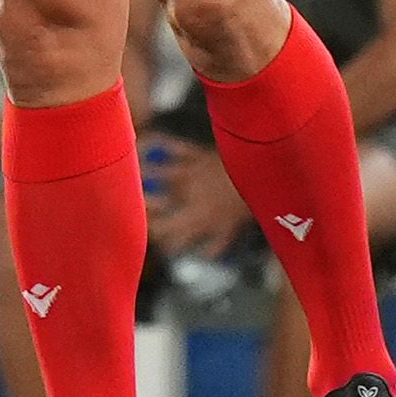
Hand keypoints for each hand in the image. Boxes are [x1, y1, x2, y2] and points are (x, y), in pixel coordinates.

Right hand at [144, 137, 244, 259]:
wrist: (262, 172)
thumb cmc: (249, 203)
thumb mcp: (234, 229)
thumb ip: (217, 243)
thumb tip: (205, 255)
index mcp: (197, 217)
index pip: (166, 227)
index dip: (154, 231)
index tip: (148, 233)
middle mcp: (187, 195)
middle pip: (156, 199)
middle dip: (143, 203)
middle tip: (134, 203)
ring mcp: (191, 172)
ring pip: (161, 173)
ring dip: (146, 173)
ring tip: (133, 172)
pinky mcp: (198, 155)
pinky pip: (178, 149)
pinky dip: (165, 145)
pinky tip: (155, 141)